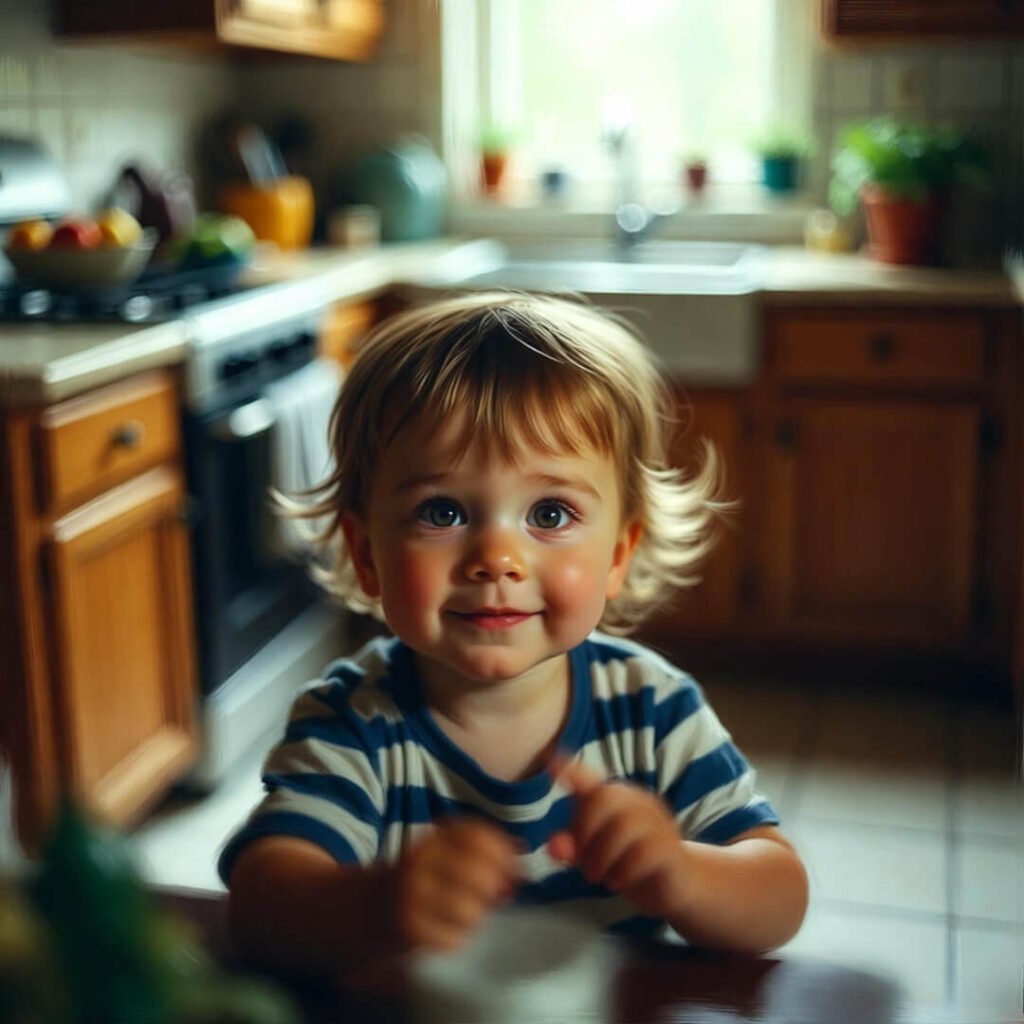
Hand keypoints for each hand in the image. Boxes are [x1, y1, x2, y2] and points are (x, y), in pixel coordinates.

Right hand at [391, 818, 519, 952]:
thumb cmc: (429, 879)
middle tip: (489, 899)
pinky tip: (445, 932)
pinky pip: (452, 939)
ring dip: (474, 919)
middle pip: (478, 875)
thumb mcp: (450, 855)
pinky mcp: (407, 926)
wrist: (376, 905)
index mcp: (437, 836)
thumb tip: (522, 861)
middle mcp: (422, 859)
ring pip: (468, 911)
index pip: (479, 837)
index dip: (504, 855)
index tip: (514, 872)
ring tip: (464, 917)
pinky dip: (455, 940)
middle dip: (493, 891)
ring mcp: (411, 893)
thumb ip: (485, 854)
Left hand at [548, 758, 688, 919]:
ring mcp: (659, 824)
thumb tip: (552, 847)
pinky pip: (646, 852)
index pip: (590, 778)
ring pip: (625, 825)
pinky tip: (619, 881)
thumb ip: (573, 849)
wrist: (678, 887)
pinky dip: (625, 870)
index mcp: (616, 799)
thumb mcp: (595, 857)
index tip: (550, 763)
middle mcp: (638, 803)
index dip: (572, 771)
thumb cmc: (629, 863)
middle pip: (604, 799)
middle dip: (585, 832)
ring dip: (603, 856)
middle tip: (582, 863)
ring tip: (598, 877)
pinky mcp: (671, 850)